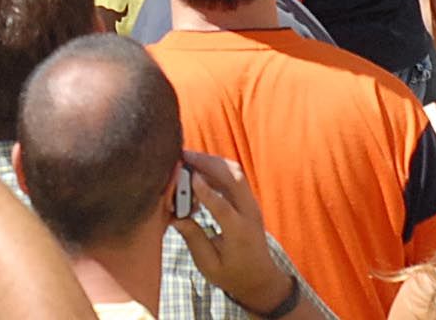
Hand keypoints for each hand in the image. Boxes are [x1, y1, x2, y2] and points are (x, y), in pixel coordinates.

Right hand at [170, 152, 292, 314]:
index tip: (191, 178)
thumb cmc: (232, 275)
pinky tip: (200, 170)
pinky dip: (218, 168)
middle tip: (184, 156)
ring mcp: (252, 204)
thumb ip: (194, 239)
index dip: (207, 192)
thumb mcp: (209, 265)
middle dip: (209, 164)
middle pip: (234, 179)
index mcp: (240, 233)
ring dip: (213, 162)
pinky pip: (235, 176)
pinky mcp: (249, 200)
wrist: (260, 278)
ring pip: (235, 172)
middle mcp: (249, 213)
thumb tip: (176, 216)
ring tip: (190, 159)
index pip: (223, 207)